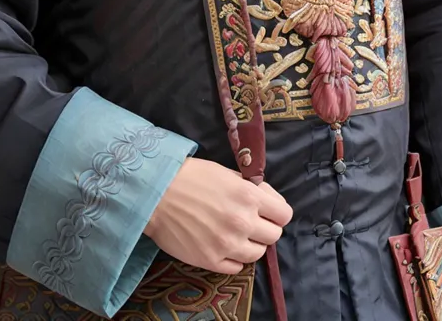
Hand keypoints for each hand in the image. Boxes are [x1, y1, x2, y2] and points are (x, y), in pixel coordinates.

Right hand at [144, 158, 292, 273]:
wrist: (156, 193)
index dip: (277, 212)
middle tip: (250, 221)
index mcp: (249, 197)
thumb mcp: (226, 173)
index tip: (267, 210)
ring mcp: (228, 245)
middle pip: (274, 236)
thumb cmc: (191, 176)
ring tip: (234, 233)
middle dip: (265, 227)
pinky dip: (233, 258)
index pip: (284, 214)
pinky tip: (222, 245)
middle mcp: (243, 222)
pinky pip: (237, 267)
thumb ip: (250, 189)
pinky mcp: (211, 261)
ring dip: (250, 244)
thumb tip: (266, 200)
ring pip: (257, 254)